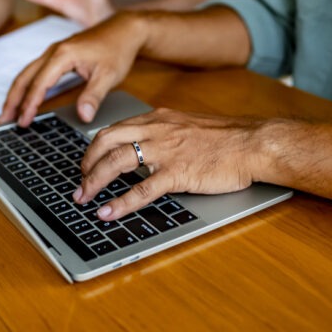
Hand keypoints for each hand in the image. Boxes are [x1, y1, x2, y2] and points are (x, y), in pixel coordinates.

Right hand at [0, 12, 144, 125]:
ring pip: (27, 73)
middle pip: (24, 77)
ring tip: (9, 113)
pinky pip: (36, 71)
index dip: (30, 104)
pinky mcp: (58, 54)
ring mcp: (54, 51)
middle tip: (4, 120)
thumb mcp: (109, 76)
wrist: (125, 29)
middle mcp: (54, 51)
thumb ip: (94, 96)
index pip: (39, 83)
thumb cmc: (118, 49)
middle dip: (12, 99)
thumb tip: (84, 116)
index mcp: (63, 55)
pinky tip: (26, 98)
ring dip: (16, 93)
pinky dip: (27, 85)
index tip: (23, 122)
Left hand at [75, 109, 264, 220]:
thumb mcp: (188, 127)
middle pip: (106, 142)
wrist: (253, 143)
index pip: (113, 129)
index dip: (94, 149)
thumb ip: (165, 134)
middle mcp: (156, 130)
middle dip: (86, 164)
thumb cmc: (227, 139)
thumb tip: (145, 149)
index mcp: (158, 119)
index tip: (87, 164)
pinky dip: (120, 203)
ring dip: (94, 182)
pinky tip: (108, 212)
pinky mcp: (177, 173)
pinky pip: (141, 189)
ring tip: (83, 198)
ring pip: (117, 163)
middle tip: (79, 183)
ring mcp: (165, 151)